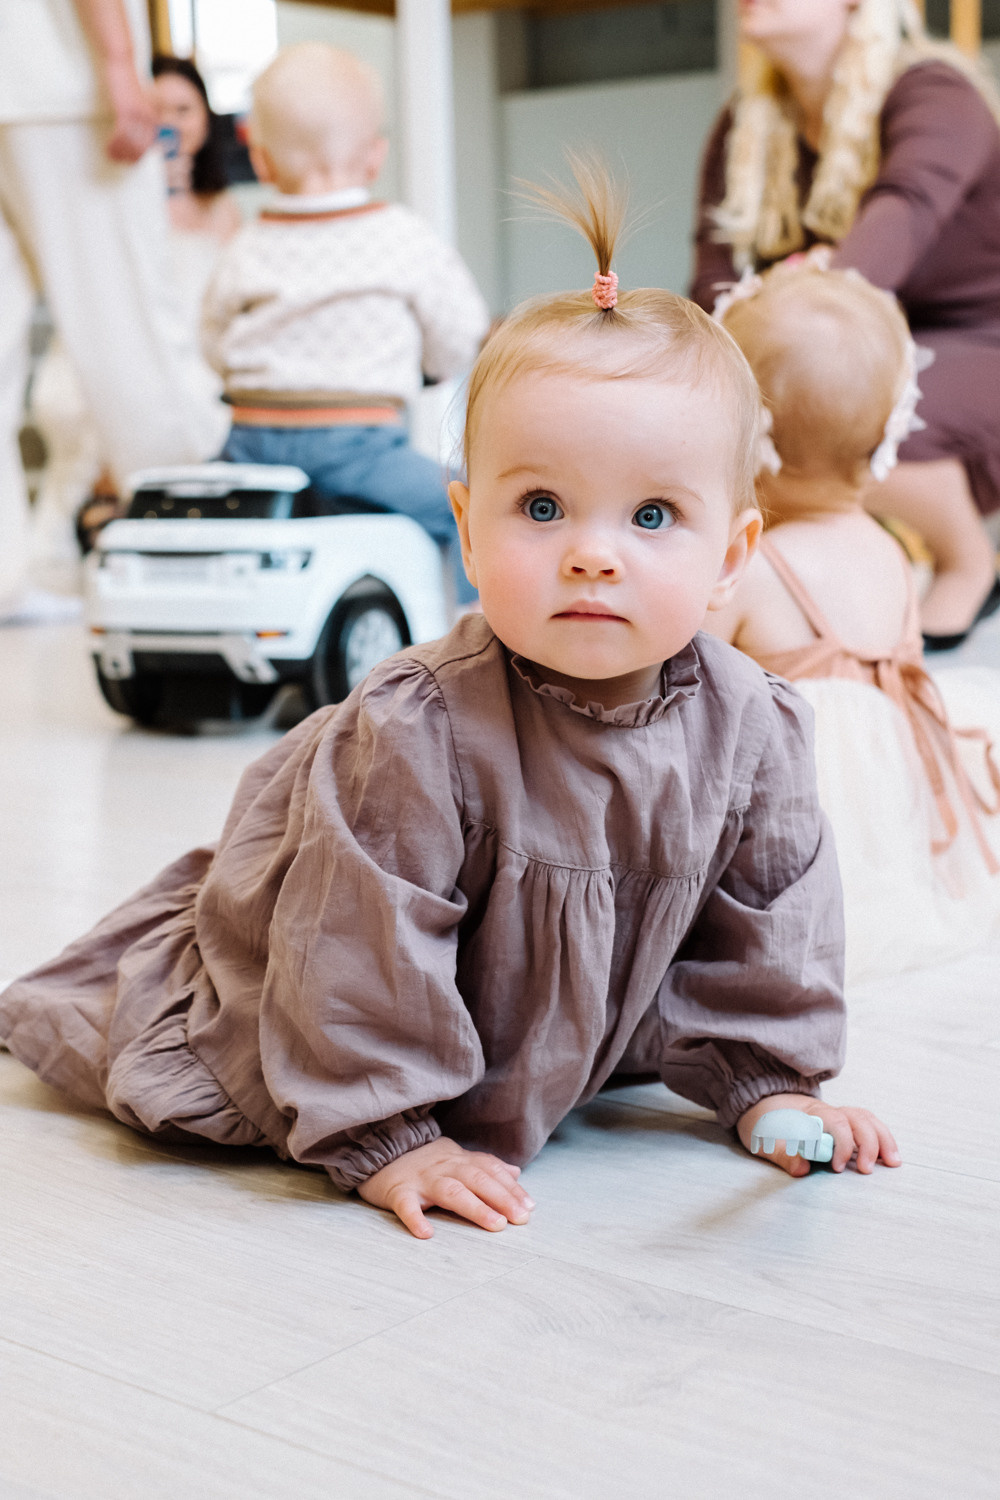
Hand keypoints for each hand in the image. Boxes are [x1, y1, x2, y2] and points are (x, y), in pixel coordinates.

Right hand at [102, 57, 156, 162]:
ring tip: (110, 155)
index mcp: (153, 118)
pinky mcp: (126, 110)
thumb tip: (136, 135)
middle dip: (129, 157)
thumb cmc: (127, 84)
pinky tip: (108, 148)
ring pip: (131, 143)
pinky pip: (122, 134)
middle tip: (117, 160)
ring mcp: (138, 115)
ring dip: (120, 152)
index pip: (150, 145)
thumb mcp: (139, 103)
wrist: (121, 65)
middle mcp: (149, 118)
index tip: (128, 161)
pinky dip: (115, 144)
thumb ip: (141, 118)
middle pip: (141, 147)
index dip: (138, 156)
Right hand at [359, 1137, 534, 1238]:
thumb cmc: (422, 1161)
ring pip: (451, 1190)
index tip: (529, 1207)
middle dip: (502, 1198)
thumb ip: (484, 1165)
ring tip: (495, 1224)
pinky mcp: (397, 1191)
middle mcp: (444, 1167)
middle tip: (520, 1218)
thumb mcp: (455, 1157)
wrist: (377, 1149)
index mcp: (458, 1159)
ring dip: (475, 1207)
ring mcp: (421, 1179)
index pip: (490, 1171)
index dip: (511, 1188)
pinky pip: (406, 1205)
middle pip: (477, 1179)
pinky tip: (426, 1234)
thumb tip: (516, 1173)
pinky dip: (415, 1219)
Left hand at [737, 1092, 900, 1177]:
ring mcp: (835, 1116)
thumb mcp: (763, 1139)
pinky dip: (880, 1137)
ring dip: (882, 1139)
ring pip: (866, 1120)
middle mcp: (826, 1111)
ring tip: (893, 1162)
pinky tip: (888, 1154)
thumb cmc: (764, 1122)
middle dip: (869, 1143)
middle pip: (858, 1118)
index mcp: (809, 1113)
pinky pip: (866, 1124)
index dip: (842, 1144)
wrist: (761, 1105)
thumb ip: (782, 1154)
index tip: (838, 1167)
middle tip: (867, 1170)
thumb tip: (801, 1169)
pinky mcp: (841, 1124)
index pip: (835, 1122)